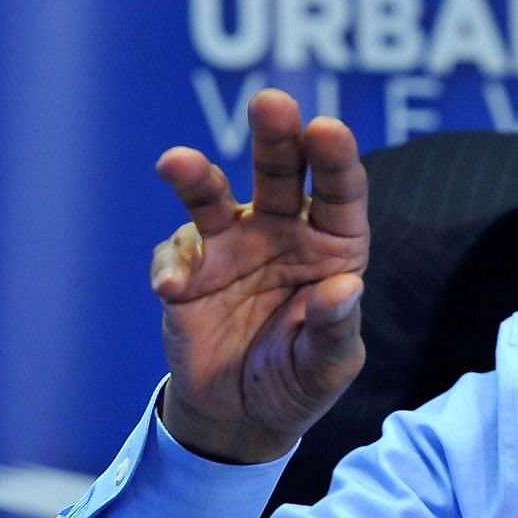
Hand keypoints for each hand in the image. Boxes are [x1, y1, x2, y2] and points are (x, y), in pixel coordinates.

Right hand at [152, 89, 369, 463]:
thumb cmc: (299, 381)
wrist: (241, 414)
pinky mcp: (188, 268)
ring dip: (195, 176)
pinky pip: (176, 255)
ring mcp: (232, 243)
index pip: (339, 193)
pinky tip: (172, 289)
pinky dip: (171, 266)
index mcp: (333, 245)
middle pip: (279, 171)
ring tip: (176, 163)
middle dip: (275, 136)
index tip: (327, 129)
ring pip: (213, 196)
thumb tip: (345, 287)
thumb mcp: (328, 367)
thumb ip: (336, 328)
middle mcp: (283, 230)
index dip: (335, 159)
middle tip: (271, 102)